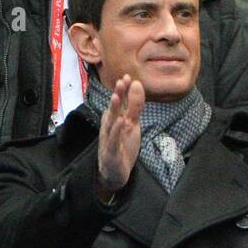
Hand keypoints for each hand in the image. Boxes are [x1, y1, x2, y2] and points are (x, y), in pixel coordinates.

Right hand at [97, 74, 143, 194]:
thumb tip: (138, 86)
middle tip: (121, 81)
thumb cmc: (122, 144)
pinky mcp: (111, 151)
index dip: (122, 90)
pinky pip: (113, 139)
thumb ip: (135, 106)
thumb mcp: (132, 124)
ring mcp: (109, 138)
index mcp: (115, 119)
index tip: (127, 76)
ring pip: (110, 122)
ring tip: (116, 97)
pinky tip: (120, 122)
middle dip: (117, 95)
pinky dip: (116, 131)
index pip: (119, 102)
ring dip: (113, 109)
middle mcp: (110, 126)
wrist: (115, 171)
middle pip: (114, 109)